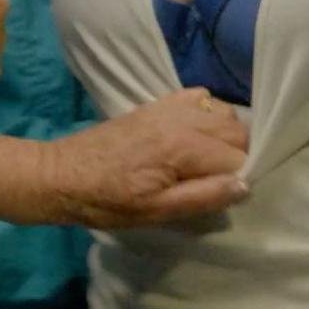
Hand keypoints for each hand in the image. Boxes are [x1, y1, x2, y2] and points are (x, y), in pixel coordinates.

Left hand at [47, 88, 250, 228]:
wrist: (62, 175)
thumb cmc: (107, 201)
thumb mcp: (156, 211)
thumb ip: (202, 197)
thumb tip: (245, 184)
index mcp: (183, 146)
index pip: (239, 157)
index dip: (239, 179)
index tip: (228, 195)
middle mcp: (183, 118)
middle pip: (238, 130)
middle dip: (239, 156)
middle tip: (220, 183)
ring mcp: (170, 106)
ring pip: (224, 112)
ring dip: (228, 136)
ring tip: (212, 163)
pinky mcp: (158, 104)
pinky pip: (200, 97)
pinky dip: (209, 113)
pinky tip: (198, 136)